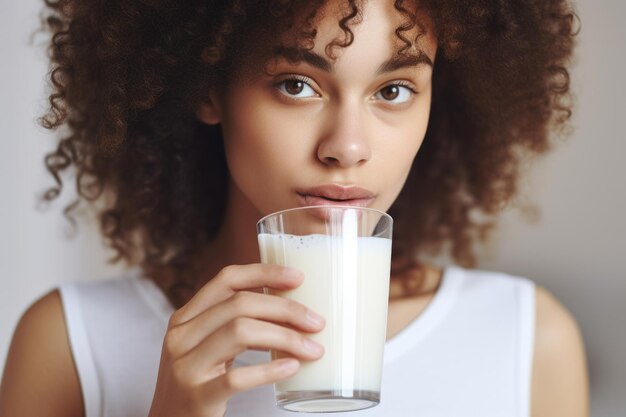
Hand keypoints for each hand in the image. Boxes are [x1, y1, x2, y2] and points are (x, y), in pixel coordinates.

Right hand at [147, 264, 324, 416]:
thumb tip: (290, 307)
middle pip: (240, 304)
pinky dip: (269, 370)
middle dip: (285, 309)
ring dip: (285, 337)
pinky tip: (291, 367)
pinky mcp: (196, 396)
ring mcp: (186, 366)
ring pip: (240, 332)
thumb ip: (232, 323)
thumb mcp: (204, 344)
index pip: (227, 279)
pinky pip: (237, 377)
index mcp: (185, 316)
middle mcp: (181, 335)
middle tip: (316, 322)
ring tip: (312, 348)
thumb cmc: (196, 381)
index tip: (298, 278)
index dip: (264, 273)